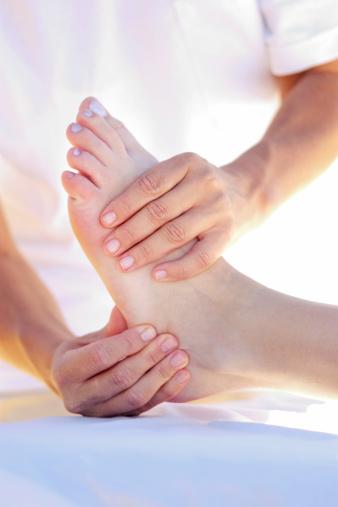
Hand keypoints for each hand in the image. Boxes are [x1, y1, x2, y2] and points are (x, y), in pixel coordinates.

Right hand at [51, 307, 189, 416]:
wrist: (78, 379)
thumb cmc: (87, 349)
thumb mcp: (92, 336)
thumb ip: (111, 327)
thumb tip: (125, 309)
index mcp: (66, 371)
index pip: (100, 356)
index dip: (127, 343)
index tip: (151, 329)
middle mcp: (78, 397)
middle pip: (120, 379)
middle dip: (148, 358)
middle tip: (171, 341)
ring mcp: (98, 413)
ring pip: (134, 398)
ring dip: (161, 376)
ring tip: (181, 357)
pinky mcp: (118, 420)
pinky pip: (145, 408)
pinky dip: (166, 391)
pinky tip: (182, 375)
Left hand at [99, 152, 246, 280]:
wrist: (245, 195)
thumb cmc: (196, 189)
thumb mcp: (179, 174)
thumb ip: (152, 182)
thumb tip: (102, 204)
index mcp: (187, 162)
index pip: (149, 184)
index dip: (124, 204)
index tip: (103, 222)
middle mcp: (205, 182)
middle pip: (160, 211)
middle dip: (130, 231)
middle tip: (108, 248)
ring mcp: (219, 208)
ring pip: (176, 234)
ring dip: (146, 251)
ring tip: (124, 264)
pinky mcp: (228, 233)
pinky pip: (201, 257)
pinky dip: (177, 268)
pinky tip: (157, 275)